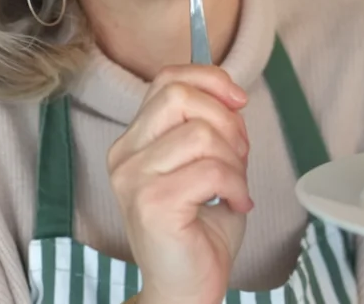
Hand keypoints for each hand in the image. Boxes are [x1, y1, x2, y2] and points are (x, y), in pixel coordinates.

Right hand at [108, 65, 252, 303]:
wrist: (185, 288)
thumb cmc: (198, 230)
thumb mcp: (205, 165)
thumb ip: (208, 128)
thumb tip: (231, 96)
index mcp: (133, 142)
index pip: (167, 80)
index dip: (210, 80)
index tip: (239, 102)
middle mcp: (124, 156)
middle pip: (179, 97)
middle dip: (226, 120)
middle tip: (239, 156)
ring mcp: (133, 179)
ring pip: (200, 133)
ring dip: (235, 160)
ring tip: (235, 187)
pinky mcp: (152, 204)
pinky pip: (211, 170)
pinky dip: (237, 185)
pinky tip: (236, 203)